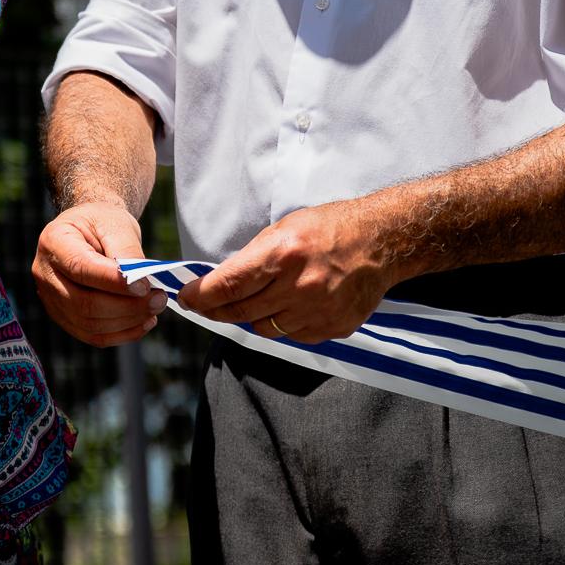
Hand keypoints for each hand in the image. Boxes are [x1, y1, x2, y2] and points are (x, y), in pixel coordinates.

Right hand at [32, 202, 163, 345]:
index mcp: (53, 242)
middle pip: (83, 303)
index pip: (80, 268)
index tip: (146, 286)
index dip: (114, 282)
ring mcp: (50, 298)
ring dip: (127, 322)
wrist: (90, 230)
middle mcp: (44, 272)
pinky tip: (143, 322)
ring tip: (155, 309)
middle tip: (159, 299)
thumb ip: (128, 253)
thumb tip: (143, 285)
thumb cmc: (102, 222)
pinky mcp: (63, 316)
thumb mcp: (117, 224)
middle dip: (126, 307)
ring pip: (89, 324)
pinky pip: (92, 335)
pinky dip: (121, 334)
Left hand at [176, 197, 402, 343]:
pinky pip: (293, 336)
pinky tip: (288, 306)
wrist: (380, 242)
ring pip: (265, 329)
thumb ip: (253, 258)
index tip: (184, 299)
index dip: (200, 296)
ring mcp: (317, 311)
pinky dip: (284, 324)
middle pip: (240, 311)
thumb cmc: (327, 228)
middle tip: (201, 306)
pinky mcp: (333, 327)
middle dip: (214, 310)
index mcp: (282, 255)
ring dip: (253, 317)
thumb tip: (221, 282)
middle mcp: (298, 286)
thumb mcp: (283, 229)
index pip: (228, 286)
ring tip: (255, 300)